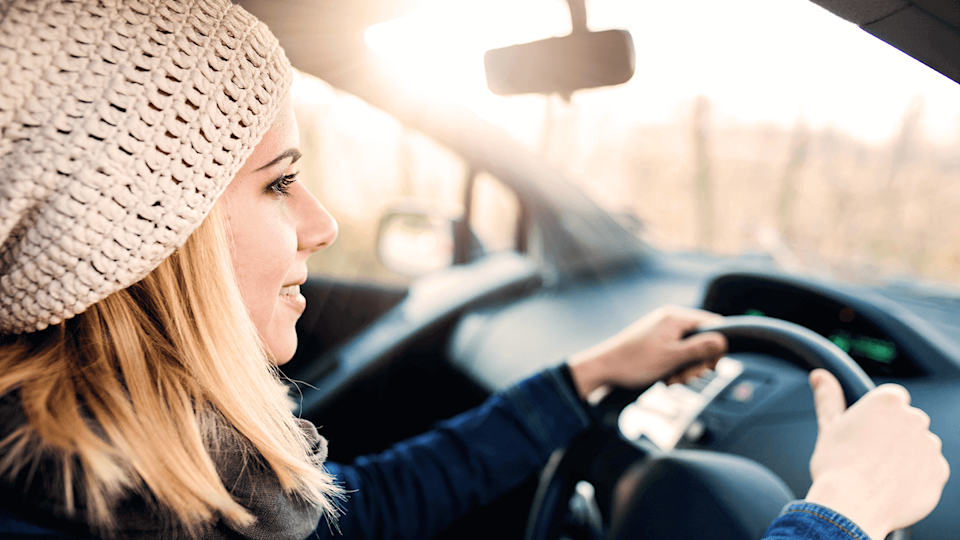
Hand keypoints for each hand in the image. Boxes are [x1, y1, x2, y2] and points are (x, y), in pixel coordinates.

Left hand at [566, 305, 726, 399]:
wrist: (603, 370)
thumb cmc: (633, 363)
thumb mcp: (671, 357)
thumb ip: (699, 348)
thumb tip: (724, 341)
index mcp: (675, 317)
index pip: (713, 324)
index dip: (717, 347)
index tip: (710, 366)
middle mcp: (671, 321)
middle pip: (703, 341)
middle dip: (697, 363)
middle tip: (684, 377)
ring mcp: (663, 332)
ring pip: (690, 352)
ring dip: (685, 370)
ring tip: (671, 379)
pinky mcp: (658, 344)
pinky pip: (677, 356)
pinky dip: (675, 369)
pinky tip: (665, 379)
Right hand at [804, 369, 948, 539]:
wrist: (851, 507)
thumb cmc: (836, 466)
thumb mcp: (829, 426)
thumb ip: (829, 397)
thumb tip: (820, 375)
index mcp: (887, 402)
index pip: (893, 398)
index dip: (879, 415)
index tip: (867, 431)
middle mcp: (915, 418)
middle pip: (908, 422)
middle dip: (894, 435)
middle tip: (869, 455)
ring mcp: (930, 446)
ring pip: (919, 446)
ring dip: (906, 456)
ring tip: (879, 474)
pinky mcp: (939, 472)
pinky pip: (929, 471)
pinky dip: (916, 477)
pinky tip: (893, 486)